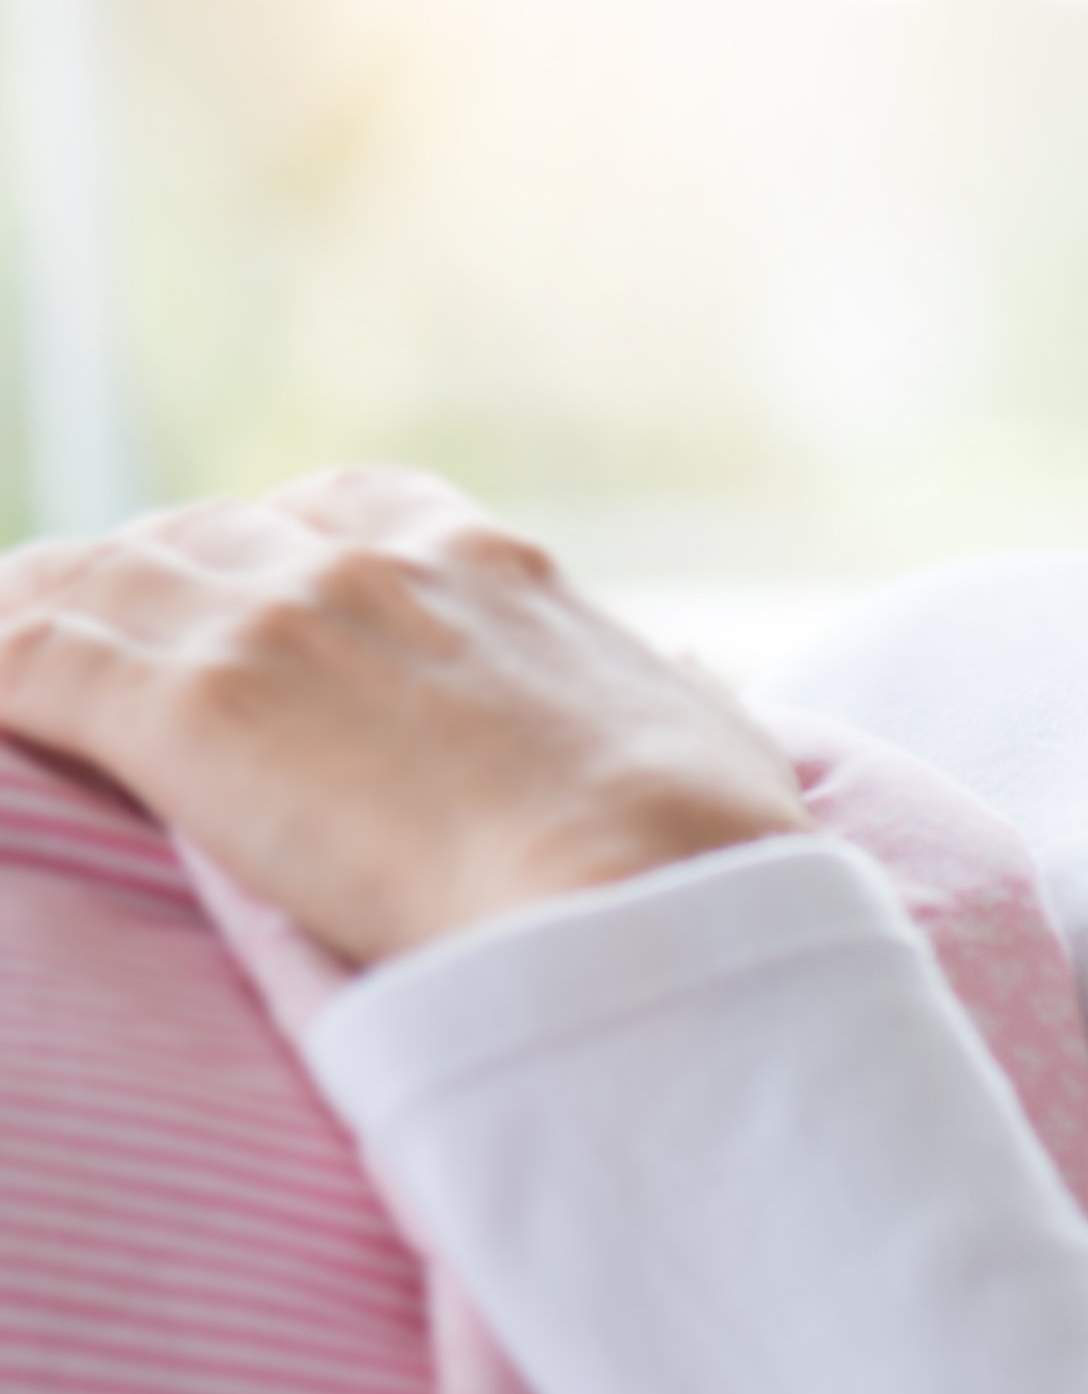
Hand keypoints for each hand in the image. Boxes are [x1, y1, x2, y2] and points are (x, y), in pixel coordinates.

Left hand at [0, 466, 804, 963]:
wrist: (642, 888)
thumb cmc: (700, 842)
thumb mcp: (710, 731)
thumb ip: (675, 688)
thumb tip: (688, 674)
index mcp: (490, 565)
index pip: (341, 505)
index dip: (271, 546)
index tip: (242, 602)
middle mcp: (370, 567)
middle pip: (197, 536)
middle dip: (138, 591)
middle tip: (89, 663)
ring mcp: (275, 626)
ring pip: (94, 583)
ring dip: (36, 628)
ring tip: (6, 670)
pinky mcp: (192, 708)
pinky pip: (27, 657)